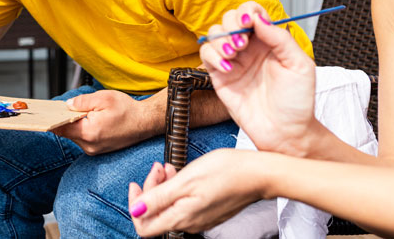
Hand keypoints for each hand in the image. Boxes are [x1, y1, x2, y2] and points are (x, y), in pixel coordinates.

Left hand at [51, 90, 155, 154]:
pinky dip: (83, 129)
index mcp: (89, 133)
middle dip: (65, 119)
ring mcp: (94, 150)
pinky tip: (89, 119)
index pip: (61, 128)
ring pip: (75, 135)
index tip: (45, 112)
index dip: (52, 119)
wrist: (146, 122)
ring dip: (75, 124)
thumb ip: (82, 102)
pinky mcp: (98, 150)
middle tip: (63, 106)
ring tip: (82, 111)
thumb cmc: (127, 109)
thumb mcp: (103, 98)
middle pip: (67, 132)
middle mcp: (90, 145)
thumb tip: (67, 105)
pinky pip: (83, 138)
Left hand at [129, 149, 264, 236]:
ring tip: (169, 167)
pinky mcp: (208, 211)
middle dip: (151, 188)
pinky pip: (184, 203)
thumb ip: (158, 198)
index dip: (135, 205)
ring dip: (164, 185)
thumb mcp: (185, 180)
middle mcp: (189, 223)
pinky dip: (178, 187)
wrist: (258, 174)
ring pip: (170, 206)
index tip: (136, 184)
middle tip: (158, 168)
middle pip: (156, 213)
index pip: (144, 227)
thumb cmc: (225, 172)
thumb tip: (135, 211)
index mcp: (181, 218)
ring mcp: (200, 218)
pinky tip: (182, 173)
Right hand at [199, 1, 319, 155]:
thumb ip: (280, 39)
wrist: (284, 132)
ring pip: (214, 34)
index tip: (248, 23)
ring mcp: (233, 60)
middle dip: (232, 26)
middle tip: (242, 44)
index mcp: (269, 40)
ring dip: (220, 40)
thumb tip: (259, 18)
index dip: (246, 12)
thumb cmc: (296, 102)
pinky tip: (227, 68)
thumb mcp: (299, 66)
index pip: (252, 12)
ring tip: (233, 55)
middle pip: (229, 18)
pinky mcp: (219, 75)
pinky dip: (212, 56)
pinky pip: (206, 55)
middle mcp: (249, 46)